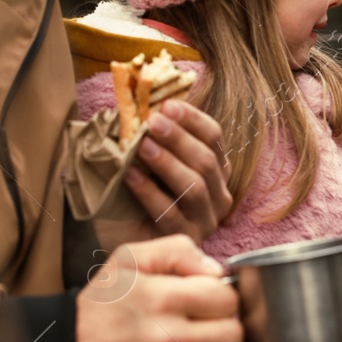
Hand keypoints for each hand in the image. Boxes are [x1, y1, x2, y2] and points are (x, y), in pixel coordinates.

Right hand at [75, 235, 242, 341]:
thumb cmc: (100, 306)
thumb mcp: (127, 260)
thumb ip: (177, 251)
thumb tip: (218, 272)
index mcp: (160, 297)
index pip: (227, 298)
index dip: (223, 296)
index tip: (210, 301)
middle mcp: (165, 338)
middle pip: (234, 334)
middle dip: (228, 326)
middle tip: (213, 325)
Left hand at [123, 99, 233, 242]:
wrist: (122, 232)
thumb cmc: (142, 189)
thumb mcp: (152, 158)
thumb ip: (156, 135)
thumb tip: (146, 102)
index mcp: (217, 169)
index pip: (213, 137)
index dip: (192, 119)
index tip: (166, 105)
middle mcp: (219, 195)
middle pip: (206, 161)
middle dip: (178, 139)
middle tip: (152, 122)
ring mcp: (206, 220)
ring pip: (195, 188)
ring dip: (167, 163)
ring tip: (142, 146)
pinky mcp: (185, 239)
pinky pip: (170, 214)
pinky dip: (149, 192)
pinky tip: (130, 176)